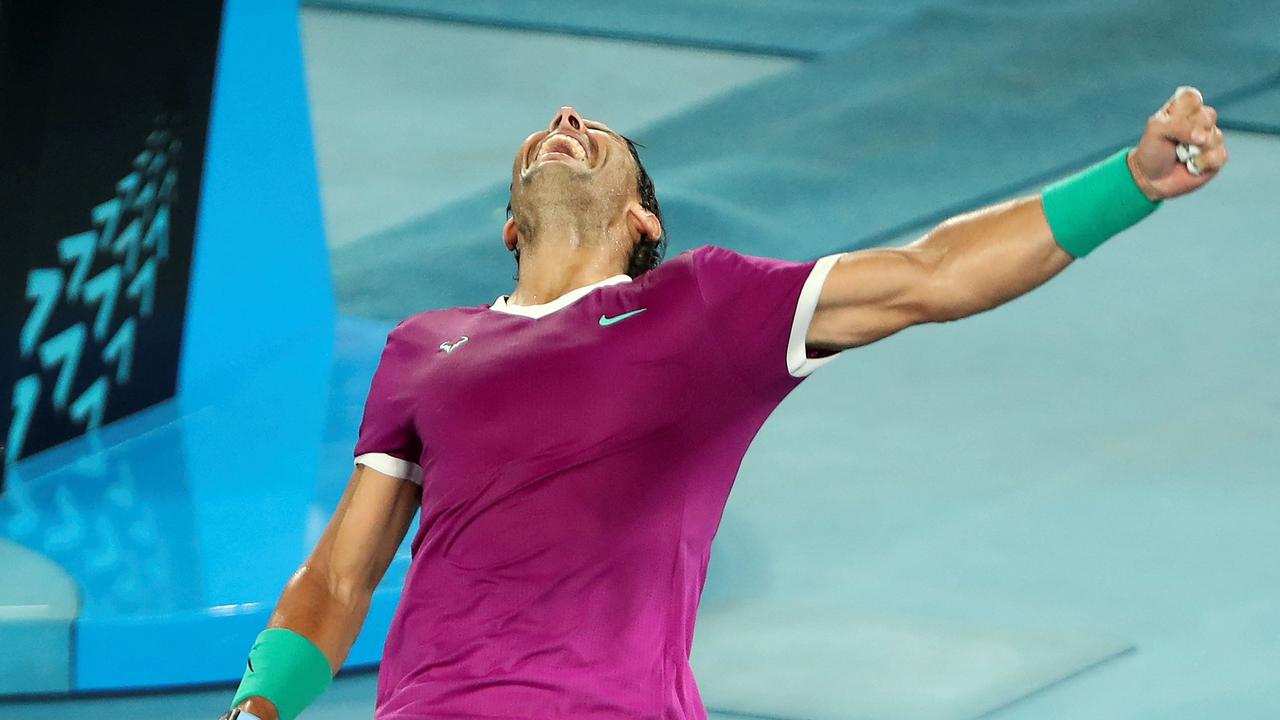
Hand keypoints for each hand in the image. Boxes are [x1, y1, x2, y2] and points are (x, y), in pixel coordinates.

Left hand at [1128, 86, 1226, 200]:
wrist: (1151, 178)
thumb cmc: (1152, 151)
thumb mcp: (1156, 130)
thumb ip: (1178, 125)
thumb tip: (1203, 137)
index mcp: (1184, 108)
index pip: (1193, 97)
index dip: (1183, 112)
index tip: (1169, 121)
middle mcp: (1200, 120)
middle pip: (1208, 116)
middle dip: (1188, 132)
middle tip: (1174, 141)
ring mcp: (1211, 137)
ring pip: (1215, 137)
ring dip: (1194, 150)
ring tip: (1181, 155)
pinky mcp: (1217, 156)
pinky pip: (1219, 156)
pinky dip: (1202, 163)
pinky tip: (1191, 166)